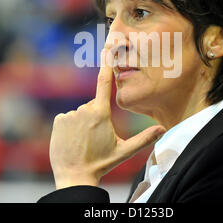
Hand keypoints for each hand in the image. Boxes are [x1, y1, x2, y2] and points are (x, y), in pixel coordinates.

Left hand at [50, 48, 165, 188]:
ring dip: (83, 123)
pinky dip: (71, 126)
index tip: (108, 47)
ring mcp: (69, 115)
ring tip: (85, 141)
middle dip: (97, 116)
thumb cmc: (101, 163)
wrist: (74, 176)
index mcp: (101, 113)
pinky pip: (68, 118)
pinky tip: (73, 140)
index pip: (105, 83)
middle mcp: (84, 110)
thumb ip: (144, 139)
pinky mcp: (59, 121)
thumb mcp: (124, 151)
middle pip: (94, 105)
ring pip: (81, 113)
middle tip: (97, 137)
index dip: (107, 63)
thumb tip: (164, 129)